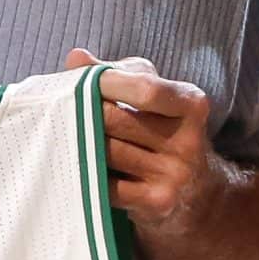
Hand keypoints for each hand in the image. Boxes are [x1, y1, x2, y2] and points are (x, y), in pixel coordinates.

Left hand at [66, 49, 220, 236]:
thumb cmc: (165, 131)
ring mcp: (174, 174)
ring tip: (63, 136)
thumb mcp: (153, 95)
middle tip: (60, 110)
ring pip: (107, 152)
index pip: (146, 89)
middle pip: (117, 120)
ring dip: (79, 143)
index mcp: (192, 104)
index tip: (79, 81)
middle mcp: (189, 140)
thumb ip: (118, 74)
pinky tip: (78, 166)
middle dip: (85, 113)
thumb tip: (76, 57)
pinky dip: (87, 174)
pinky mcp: (158, 202)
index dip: (107, 83)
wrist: (198, 193)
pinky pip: (107, 186)